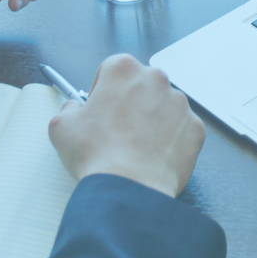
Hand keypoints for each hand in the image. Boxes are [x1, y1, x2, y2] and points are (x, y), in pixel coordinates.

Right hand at [48, 53, 205, 196]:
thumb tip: (74, 110)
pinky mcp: (195, 128)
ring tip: (135, 147)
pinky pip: (181, 129)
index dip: (103, 89)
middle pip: (141, 85)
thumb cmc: (96, 154)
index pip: (112, 69)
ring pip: (163, 106)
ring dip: (152, 120)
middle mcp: (156, 79)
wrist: (128, 188)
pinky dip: (170, 140)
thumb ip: (69, 110)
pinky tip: (153, 156)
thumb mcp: (62, 127)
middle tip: (117, 129)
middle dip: (130, 103)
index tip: (99, 107)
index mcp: (124, 70)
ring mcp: (180, 103)